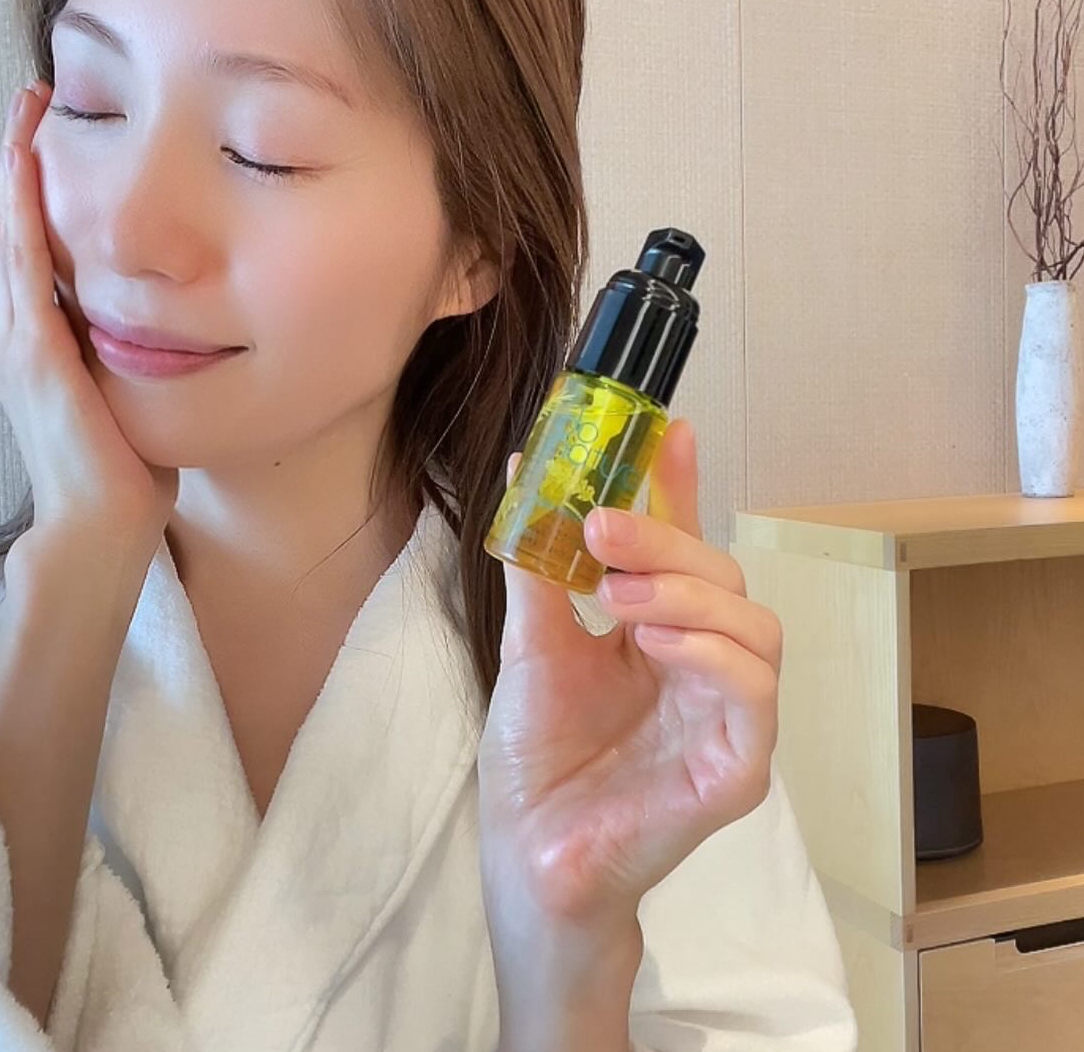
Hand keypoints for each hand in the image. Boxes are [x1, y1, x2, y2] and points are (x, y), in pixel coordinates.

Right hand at [0, 80, 177, 546]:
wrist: (97, 525)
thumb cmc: (119, 475)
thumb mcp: (119, 401)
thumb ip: (120, 362)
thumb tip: (152, 336)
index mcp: (36, 349)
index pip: (16, 266)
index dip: (5, 212)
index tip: (10, 161)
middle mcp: (15, 337)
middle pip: (6, 233)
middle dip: (14, 166)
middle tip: (21, 105)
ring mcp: (18, 341)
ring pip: (13, 235)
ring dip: (20, 167)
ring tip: (26, 109)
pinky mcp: (36, 351)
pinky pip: (26, 266)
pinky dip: (22, 213)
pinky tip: (26, 166)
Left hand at [478, 418, 780, 928]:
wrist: (528, 850)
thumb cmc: (536, 754)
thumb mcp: (532, 644)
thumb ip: (539, 564)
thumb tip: (522, 470)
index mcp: (658, 630)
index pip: (685, 548)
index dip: (683, 487)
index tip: (670, 427)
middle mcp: (702, 664)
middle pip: (724, 577)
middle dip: (667, 542)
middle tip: (603, 529)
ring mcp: (727, 715)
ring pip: (754, 626)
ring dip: (689, 595)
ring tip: (618, 599)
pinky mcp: (738, 767)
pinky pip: (755, 695)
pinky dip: (711, 655)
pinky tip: (655, 645)